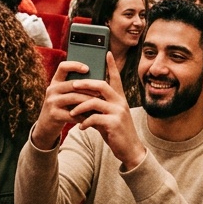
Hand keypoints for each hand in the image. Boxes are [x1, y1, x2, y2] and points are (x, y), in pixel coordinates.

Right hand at [31, 59, 106, 149]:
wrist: (46, 126)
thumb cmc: (62, 108)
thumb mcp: (64, 95)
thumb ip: (75, 88)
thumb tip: (97, 80)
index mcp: (55, 82)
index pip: (63, 67)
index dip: (75, 65)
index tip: (87, 68)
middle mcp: (51, 89)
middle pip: (72, 84)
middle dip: (88, 87)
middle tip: (100, 91)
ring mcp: (51, 102)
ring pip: (73, 98)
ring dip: (87, 100)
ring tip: (98, 102)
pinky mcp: (54, 114)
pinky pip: (72, 113)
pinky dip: (83, 115)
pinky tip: (91, 117)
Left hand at [73, 54, 146, 169]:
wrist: (130, 150)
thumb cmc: (117, 132)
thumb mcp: (108, 117)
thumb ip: (98, 107)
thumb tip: (82, 100)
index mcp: (120, 98)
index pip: (116, 78)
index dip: (112, 65)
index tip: (107, 53)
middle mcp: (120, 102)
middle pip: (101, 85)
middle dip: (85, 83)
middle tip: (73, 85)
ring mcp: (118, 112)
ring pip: (95, 102)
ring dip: (80, 107)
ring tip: (72, 113)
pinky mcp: (114, 123)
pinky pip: (94, 118)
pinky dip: (85, 122)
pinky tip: (81, 127)